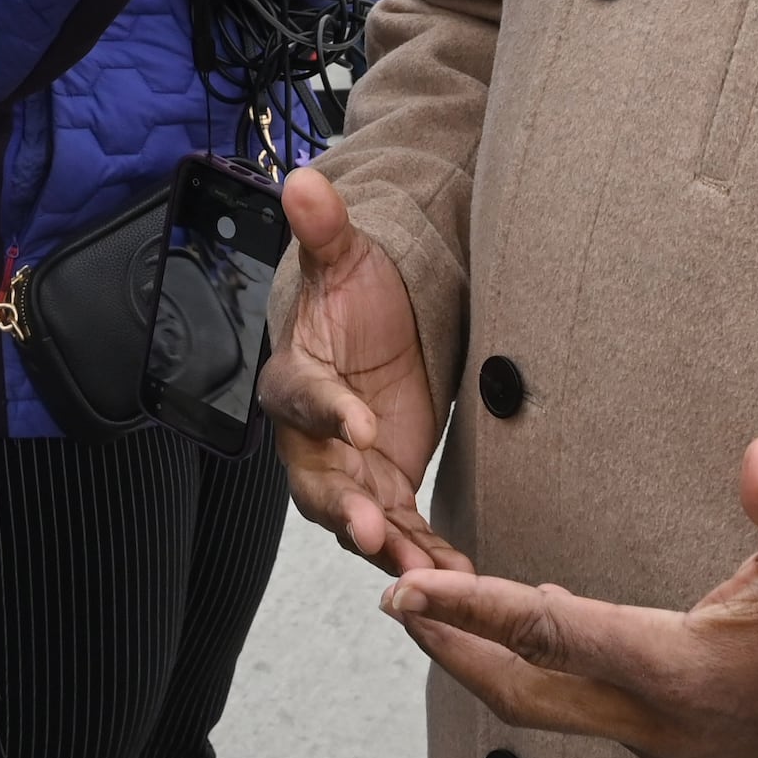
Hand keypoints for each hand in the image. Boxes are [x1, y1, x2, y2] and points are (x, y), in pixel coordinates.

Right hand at [262, 167, 465, 577]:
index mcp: (296, 379)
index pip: (302, 399)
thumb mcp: (346, 258)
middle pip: (315, 482)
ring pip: (356, 521)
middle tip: (370, 531)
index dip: (327, 413)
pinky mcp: (384, 493)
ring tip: (424, 575)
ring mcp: (347, 473)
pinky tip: (461, 579)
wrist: (376, 330)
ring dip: (387, 548)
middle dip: (341, 510)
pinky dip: (426, 556)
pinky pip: (401, 533)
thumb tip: (301, 178)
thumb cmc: (354, 293)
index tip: (360, 425)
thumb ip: (324, 228)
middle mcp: (312, 439)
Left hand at [380, 436, 757, 757]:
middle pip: (520, 689)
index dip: (471, 608)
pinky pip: (569, 698)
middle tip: (386, 593)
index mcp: (682, 670)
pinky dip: (526, 660)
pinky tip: (513, 615)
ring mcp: (654, 733)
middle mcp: (655, 717)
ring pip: (539, 702)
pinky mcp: (658, 730)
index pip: (553, 634)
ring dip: (478, 656)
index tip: (401, 588)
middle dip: (448, 644)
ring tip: (422, 602)